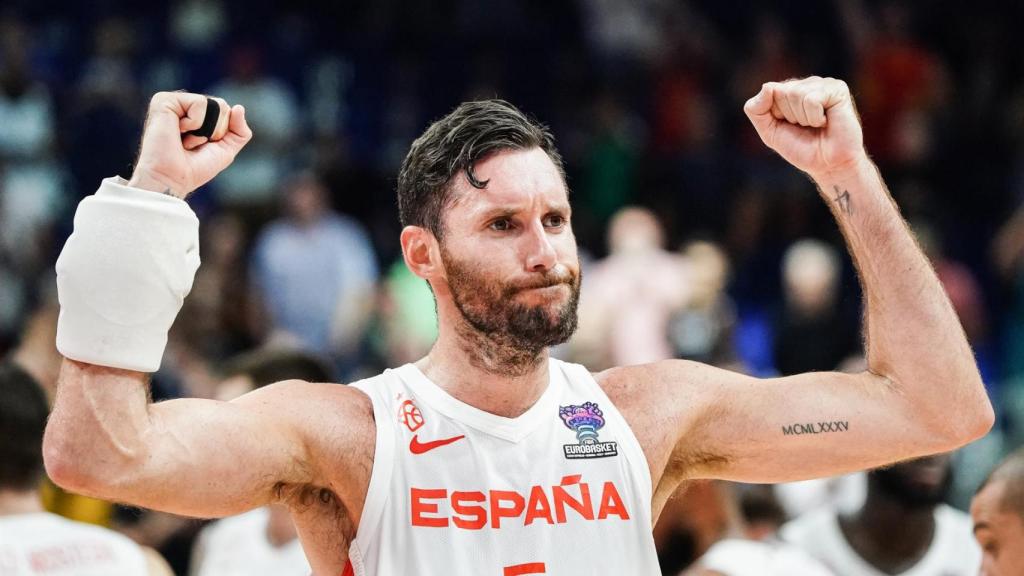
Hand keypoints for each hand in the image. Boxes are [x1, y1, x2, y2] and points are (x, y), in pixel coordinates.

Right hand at [128, 92, 252, 198]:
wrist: (173, 179)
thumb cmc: (194, 168)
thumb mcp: (226, 150)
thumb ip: (239, 131)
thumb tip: (239, 107)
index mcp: (196, 114)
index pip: (227, 111)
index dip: (222, 133)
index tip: (202, 146)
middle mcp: (185, 105)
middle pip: (222, 106)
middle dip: (215, 131)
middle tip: (192, 144)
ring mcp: (174, 101)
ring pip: (213, 104)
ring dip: (204, 130)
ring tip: (184, 139)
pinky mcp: (164, 100)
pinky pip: (199, 103)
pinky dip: (195, 123)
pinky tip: (178, 132)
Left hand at [744, 77, 865, 179]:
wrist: (829, 165)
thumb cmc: (801, 149)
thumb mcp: (769, 131)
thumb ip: (756, 109)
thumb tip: (766, 86)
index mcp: (789, 90)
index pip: (768, 91)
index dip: (775, 114)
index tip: (790, 126)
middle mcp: (806, 84)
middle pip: (781, 92)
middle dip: (790, 116)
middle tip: (806, 127)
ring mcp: (823, 84)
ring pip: (796, 94)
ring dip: (804, 119)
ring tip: (816, 125)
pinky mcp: (837, 89)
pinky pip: (812, 100)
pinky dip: (815, 118)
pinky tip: (826, 122)